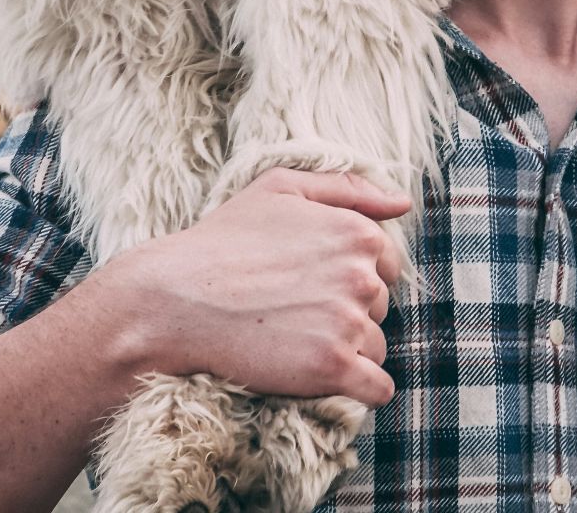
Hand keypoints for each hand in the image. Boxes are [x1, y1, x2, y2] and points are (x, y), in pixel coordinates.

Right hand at [85, 167, 409, 406]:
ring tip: (296, 342)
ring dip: (349, 350)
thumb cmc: (222, 240)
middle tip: (294, 312)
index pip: (386, 265)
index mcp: (357, 233)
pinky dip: (363, 389)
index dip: (350, 277)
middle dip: (347, 312)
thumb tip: (403, 205)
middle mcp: (361, 277)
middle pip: (380, 307)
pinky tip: (332, 381)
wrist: (173, 301)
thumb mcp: (280, 188)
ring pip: (377, 347)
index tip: (311, 284)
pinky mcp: (332, 369)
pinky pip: (378, 388)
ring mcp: (348, 324)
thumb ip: (348, 188)